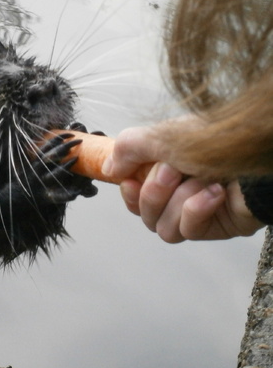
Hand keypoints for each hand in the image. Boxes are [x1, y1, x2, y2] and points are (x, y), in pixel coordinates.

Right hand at [103, 126, 263, 241]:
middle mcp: (180, 191)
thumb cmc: (219, 140)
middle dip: (154, 192)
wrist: (258, 153)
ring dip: (178, 201)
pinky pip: (188, 231)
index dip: (129, 193)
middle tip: (174, 171)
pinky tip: (214, 194)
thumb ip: (128, 148)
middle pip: (144, 214)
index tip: (130, 180)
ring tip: (201, 182)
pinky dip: (196, 210)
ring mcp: (198, 211)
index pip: (134, 195)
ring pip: (163, 227)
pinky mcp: (216, 227)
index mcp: (167, 167)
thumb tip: (109, 168)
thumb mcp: (162, 136)